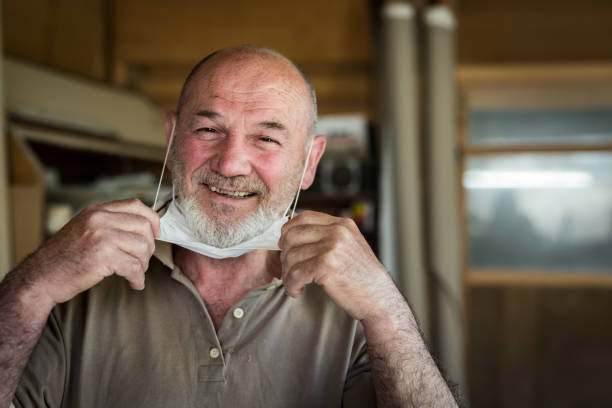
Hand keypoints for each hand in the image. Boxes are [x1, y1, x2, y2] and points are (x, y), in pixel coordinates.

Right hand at [22, 198, 159, 305]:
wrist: (40, 277)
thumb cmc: (64, 257)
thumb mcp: (84, 229)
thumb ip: (109, 224)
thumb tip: (143, 227)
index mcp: (96, 211)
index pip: (136, 205)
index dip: (152, 219)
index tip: (157, 233)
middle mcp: (99, 220)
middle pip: (144, 227)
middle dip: (149, 246)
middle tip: (142, 260)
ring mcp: (101, 236)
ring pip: (142, 247)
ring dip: (143, 264)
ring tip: (135, 273)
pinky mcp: (103, 257)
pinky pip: (134, 267)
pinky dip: (138, 279)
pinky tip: (134, 283)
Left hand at [278, 210, 396, 320]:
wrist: (379, 299)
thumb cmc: (362, 277)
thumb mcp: (349, 246)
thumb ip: (326, 237)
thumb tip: (291, 235)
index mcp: (342, 224)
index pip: (304, 217)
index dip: (288, 231)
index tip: (286, 246)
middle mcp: (337, 231)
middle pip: (292, 235)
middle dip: (285, 255)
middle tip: (290, 270)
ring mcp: (332, 247)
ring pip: (291, 256)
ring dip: (287, 274)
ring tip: (295, 284)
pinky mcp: (326, 265)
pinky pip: (295, 273)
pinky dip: (291, 285)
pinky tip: (297, 291)